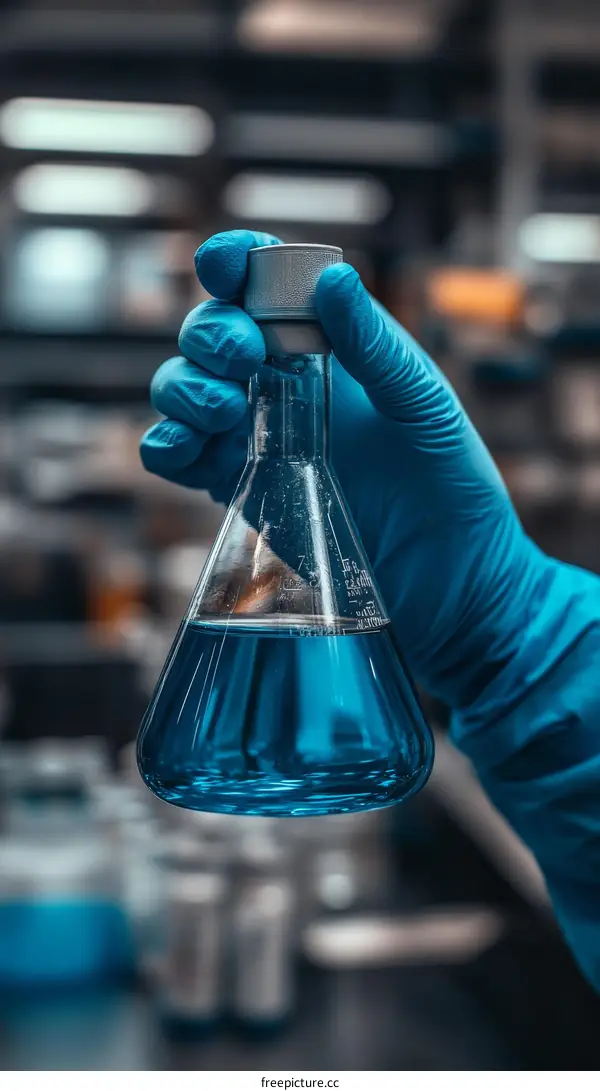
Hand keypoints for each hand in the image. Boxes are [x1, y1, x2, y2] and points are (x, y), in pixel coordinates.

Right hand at [141, 229, 546, 709]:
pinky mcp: (240, 493)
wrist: (451, 587)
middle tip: (242, 359)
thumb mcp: (424, 408)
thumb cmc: (454, 489)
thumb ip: (377, 348)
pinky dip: (166, 446)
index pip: (268, 289)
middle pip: (212, 333)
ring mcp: (257, 440)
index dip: (235, 263)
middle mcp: (286, 388)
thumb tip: (331, 279)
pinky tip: (189, 452)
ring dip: (184, 387)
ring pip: (183, 390)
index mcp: (332, 351)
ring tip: (223, 411)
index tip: (223, 266)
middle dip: (211, 334)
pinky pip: (179, 459)